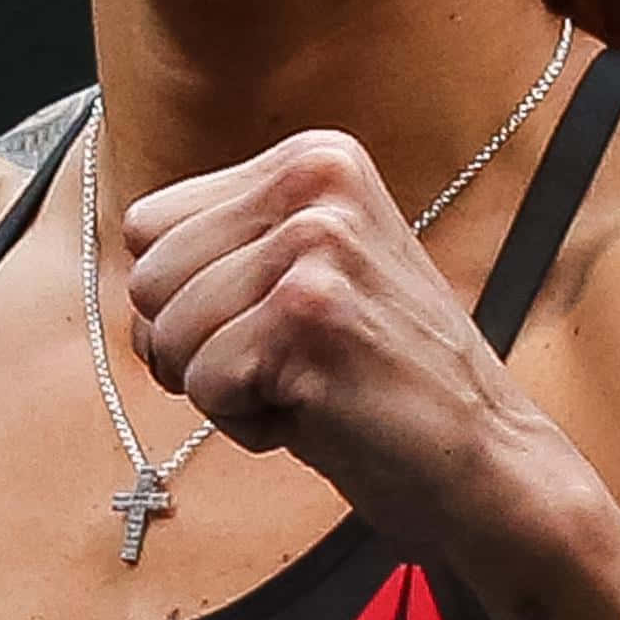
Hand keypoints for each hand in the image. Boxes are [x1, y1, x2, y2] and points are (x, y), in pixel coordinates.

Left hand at [118, 129, 574, 555]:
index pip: (148, 225)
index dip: (182, 298)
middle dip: (195, 347)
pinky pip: (205, 386)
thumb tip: (133, 280)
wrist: (486, 460)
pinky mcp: (311, 317)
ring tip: (309, 385)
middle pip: (148, 279)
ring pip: (168, 336)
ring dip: (224, 389)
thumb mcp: (306, 272)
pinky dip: (248, 424)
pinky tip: (319, 413)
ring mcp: (316, 246)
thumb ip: (223, 249)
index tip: (262, 323)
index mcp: (311, 158)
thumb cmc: (377, 378)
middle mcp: (314, 183)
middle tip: (287, 364)